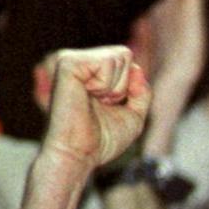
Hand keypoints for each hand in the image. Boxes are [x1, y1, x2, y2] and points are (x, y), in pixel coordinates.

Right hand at [41, 46, 149, 170]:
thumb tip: (137, 68)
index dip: (128, 87)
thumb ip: (142, 91)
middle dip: (123, 86)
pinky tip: (88, 96)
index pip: (126, 59)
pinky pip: (107, 61)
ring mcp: (70, 59)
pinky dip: (106, 84)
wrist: (80, 154)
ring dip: (115, 87)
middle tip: (102, 104)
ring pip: (118, 56)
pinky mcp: (67, 62)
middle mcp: (79, 61)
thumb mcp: (134, 115)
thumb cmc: (102, 139)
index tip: (109, 106)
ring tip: (94, 101)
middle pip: (124, 54)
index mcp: (90, 71)